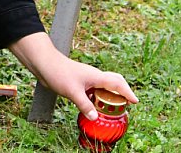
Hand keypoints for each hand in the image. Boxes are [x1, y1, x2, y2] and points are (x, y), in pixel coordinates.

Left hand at [8, 32, 138, 119]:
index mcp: (96, 76)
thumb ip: (85, 105)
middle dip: (122, 93)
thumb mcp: (73, 92)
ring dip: (110, 96)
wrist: (44, 63)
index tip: (135, 102)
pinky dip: (98, 98)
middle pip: (114, 83)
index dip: (128, 93)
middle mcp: (94, 76)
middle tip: (127, 105)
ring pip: (104, 87)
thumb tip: (96, 117)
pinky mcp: (79, 83)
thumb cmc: (58, 73)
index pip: (118, 84)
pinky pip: (93, 90)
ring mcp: (87, 79)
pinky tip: (95, 106)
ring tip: (113, 109)